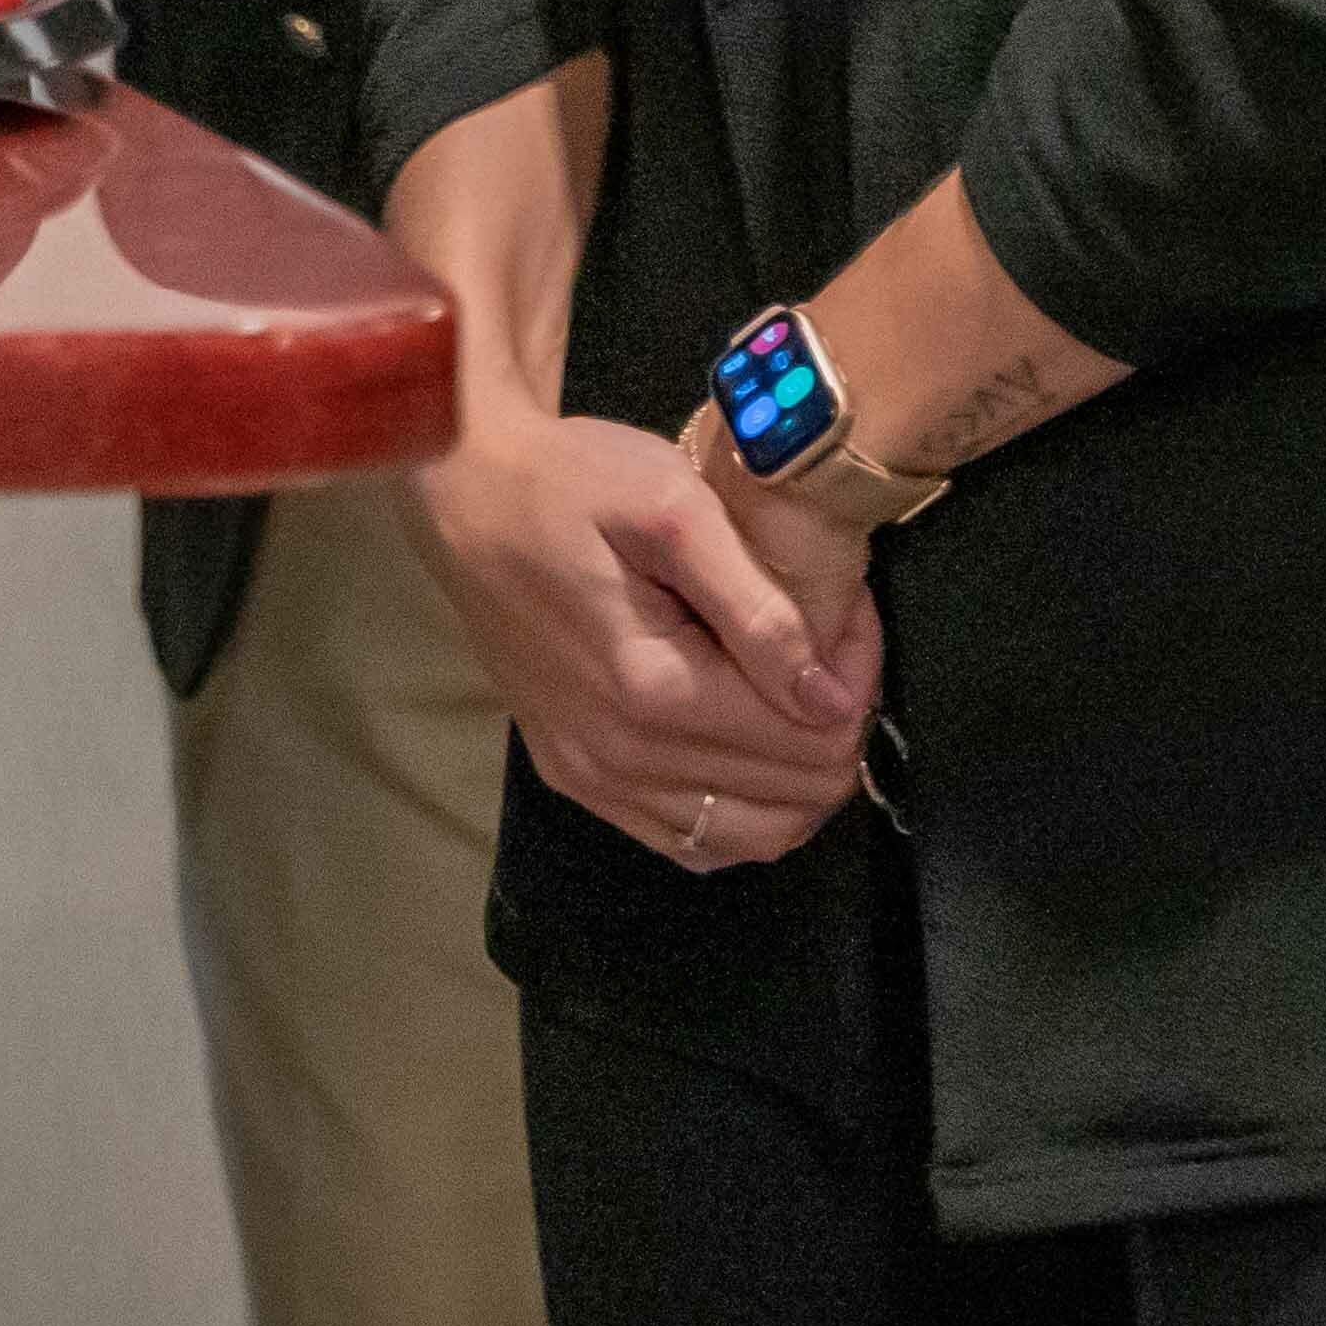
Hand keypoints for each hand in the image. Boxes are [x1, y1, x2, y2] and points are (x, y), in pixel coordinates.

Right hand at [413, 388, 874, 870]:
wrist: (467, 496)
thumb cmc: (571, 482)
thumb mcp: (673, 507)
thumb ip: (756, 606)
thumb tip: (830, 701)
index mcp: (654, 688)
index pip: (814, 736)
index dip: (858, 678)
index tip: (850, 616)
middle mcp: (622, 758)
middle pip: (795, 794)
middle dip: (838, 723)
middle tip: (832, 646)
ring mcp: (594, 780)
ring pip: (754, 836)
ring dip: (803, 779)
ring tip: (800, 698)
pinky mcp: (576, 781)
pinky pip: (692, 844)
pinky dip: (744, 814)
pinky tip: (749, 752)